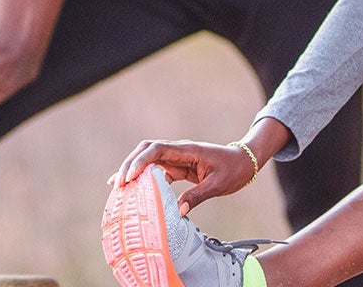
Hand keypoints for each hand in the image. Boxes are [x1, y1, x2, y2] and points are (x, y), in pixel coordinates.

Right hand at [113, 139, 259, 215]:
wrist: (244, 161)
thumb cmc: (233, 170)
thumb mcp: (217, 185)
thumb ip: (197, 196)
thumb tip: (178, 212)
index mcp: (188, 150)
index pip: (157, 150)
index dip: (140, 162)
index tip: (129, 177)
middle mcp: (179, 150)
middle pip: (147, 150)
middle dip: (130, 164)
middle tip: (117, 184)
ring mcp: (177, 157)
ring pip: (149, 158)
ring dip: (133, 169)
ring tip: (117, 186)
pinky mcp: (178, 166)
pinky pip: (157, 169)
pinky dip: (144, 177)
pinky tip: (133, 188)